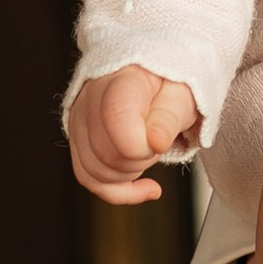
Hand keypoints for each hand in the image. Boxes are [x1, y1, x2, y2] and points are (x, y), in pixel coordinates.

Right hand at [68, 60, 201, 204]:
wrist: (154, 73)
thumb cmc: (169, 79)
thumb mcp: (183, 92)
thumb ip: (169, 116)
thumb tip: (155, 142)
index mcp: (121, 80)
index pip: (115, 117)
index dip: (140, 145)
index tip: (161, 143)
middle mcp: (91, 97)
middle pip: (105, 153)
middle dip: (141, 159)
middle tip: (160, 140)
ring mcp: (80, 119)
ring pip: (94, 171)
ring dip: (130, 173)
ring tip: (149, 150)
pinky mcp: (79, 139)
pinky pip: (89, 178)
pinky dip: (119, 190)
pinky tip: (145, 186)